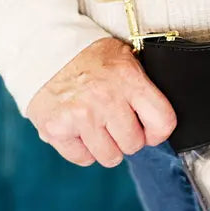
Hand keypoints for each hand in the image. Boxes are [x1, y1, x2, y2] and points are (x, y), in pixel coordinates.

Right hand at [27, 37, 176, 167]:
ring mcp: (81, 116)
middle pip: (134, 144)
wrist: (47, 52)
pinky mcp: (56, 129)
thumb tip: (158, 118)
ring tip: (100, 128)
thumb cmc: (91, 57)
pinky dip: (84, 150)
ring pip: (110, 157)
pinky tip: (81, 131)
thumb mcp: (126, 59)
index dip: (159, 131)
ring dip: (107, 147)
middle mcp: (106, 99)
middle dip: (129, 138)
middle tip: (119, 125)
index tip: (151, 131)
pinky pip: (83, 159)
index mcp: (129, 80)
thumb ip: (142, 86)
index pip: (162, 121)